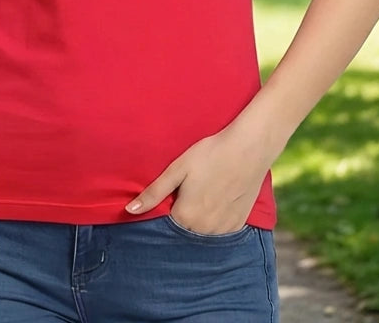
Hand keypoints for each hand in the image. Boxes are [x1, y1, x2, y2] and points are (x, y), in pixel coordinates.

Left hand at [125, 123, 278, 234]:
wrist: (248, 148)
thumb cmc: (210, 154)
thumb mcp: (177, 169)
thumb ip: (154, 193)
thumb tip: (130, 211)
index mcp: (185, 217)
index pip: (166, 220)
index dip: (168, 203)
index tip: (175, 188)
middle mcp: (203, 230)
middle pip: (184, 226)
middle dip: (183, 211)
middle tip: (192, 186)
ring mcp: (222, 229)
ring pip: (202, 229)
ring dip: (199, 217)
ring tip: (206, 189)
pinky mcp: (238, 225)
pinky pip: (219, 228)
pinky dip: (216, 218)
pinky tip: (219, 196)